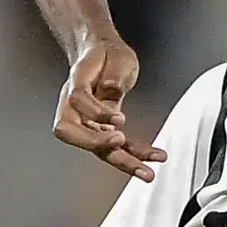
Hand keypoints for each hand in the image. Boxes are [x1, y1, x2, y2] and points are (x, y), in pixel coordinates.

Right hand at [54, 37, 166, 178]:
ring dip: (123, 161)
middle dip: (97, 144)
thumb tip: (111, 90)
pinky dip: (135, 154)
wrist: (102, 54)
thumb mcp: (116, 56)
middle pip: (73, 133)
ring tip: (146, 172)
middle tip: (119, 146)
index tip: (119, 119)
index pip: (77, 100)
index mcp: (76, 83)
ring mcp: (87, 122)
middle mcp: (75, 107)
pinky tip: (153, 157)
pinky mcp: (102, 130)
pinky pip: (116, 146)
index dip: (96, 112)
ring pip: (97, 147)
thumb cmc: (106, 54)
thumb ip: (114, 74)